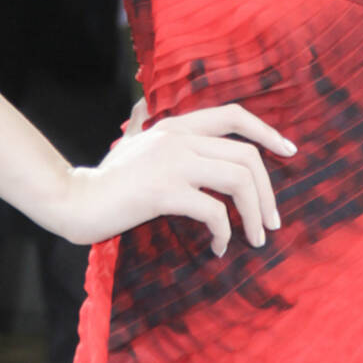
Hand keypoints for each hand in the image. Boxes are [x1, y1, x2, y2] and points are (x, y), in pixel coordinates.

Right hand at [57, 103, 295, 252]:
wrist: (73, 199)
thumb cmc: (106, 180)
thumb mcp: (133, 144)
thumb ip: (155, 133)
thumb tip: (164, 124)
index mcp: (177, 125)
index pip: (233, 115)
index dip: (266, 132)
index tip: (289, 151)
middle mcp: (179, 137)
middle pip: (246, 156)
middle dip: (267, 191)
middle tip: (271, 223)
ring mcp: (172, 161)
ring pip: (237, 180)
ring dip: (254, 213)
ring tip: (254, 239)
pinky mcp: (163, 190)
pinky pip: (212, 209)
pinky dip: (223, 232)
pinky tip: (217, 248)